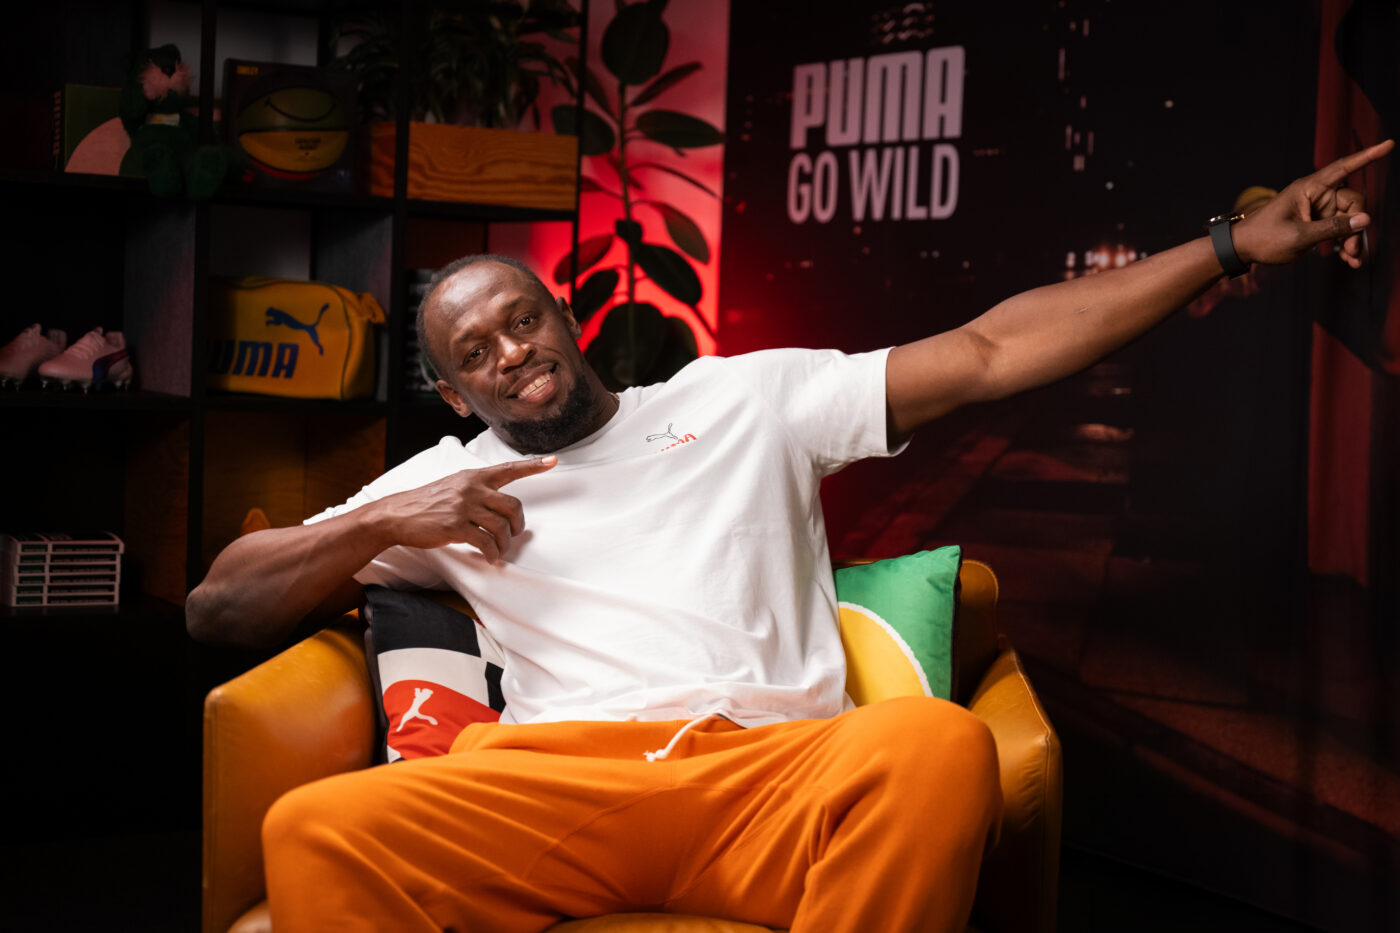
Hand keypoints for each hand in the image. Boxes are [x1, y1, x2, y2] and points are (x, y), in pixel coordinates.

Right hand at [373, 456, 557, 560]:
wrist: (397, 514)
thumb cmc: (426, 503)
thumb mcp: (453, 486)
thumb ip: (475, 490)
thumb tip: (497, 505)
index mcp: (473, 476)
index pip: (508, 469)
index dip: (533, 466)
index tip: (553, 461)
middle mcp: (471, 488)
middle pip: (513, 506)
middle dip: (518, 524)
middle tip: (513, 534)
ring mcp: (464, 507)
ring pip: (501, 527)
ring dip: (504, 543)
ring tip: (498, 551)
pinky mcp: (456, 526)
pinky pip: (485, 542)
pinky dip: (492, 553)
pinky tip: (490, 558)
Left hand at [1232, 138, 1392, 268]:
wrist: (1243, 249)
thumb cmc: (1264, 238)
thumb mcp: (1299, 236)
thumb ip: (1332, 228)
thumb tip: (1365, 219)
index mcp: (1309, 188)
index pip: (1344, 168)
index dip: (1367, 156)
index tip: (1389, 144)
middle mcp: (1316, 195)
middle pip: (1353, 203)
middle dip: (1357, 227)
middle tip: (1352, 251)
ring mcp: (1317, 209)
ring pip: (1349, 219)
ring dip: (1353, 240)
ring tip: (1352, 260)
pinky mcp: (1316, 223)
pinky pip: (1339, 229)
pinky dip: (1345, 244)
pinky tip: (1350, 260)